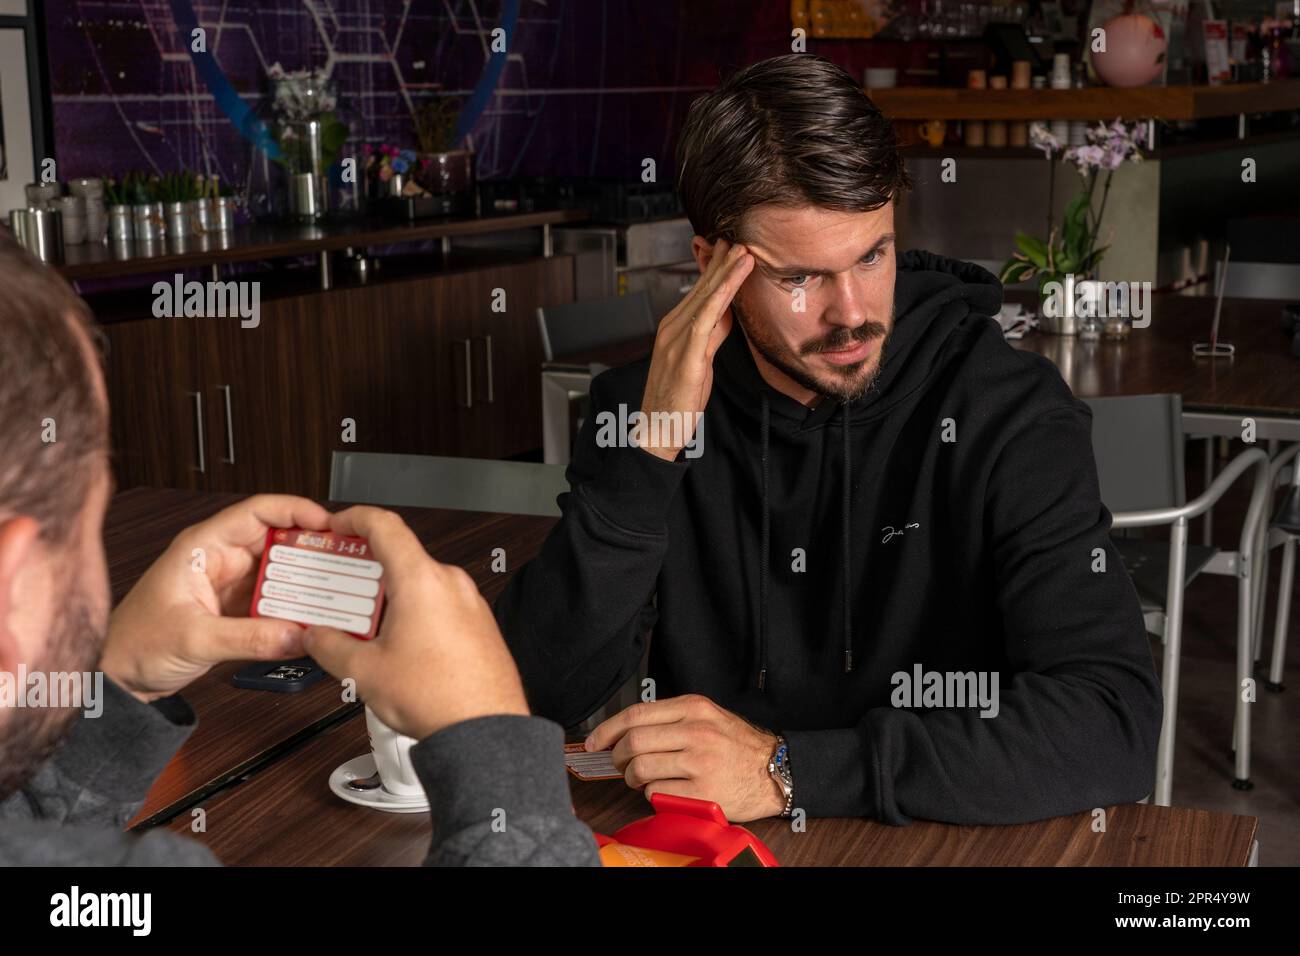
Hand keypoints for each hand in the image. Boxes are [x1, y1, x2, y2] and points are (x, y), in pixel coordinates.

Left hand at [101, 494, 332, 703]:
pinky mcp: (239, 610)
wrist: (117, 678)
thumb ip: (247, 638)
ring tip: (335, 592)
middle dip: (312, 549)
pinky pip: (277, 602)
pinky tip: (313, 619)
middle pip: (279, 541)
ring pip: (283, 574)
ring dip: (308, 583)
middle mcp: (222, 560)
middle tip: (344, 561)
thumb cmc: (133, 643)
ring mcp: (232, 585)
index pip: (258, 511)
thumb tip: (296, 635)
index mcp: (203, 546)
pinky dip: (297, 609)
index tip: (328, 524)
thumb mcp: (193, 639)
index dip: (296, 511)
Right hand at [302, 506, 527, 741]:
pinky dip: (415, 613)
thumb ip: (330, 646)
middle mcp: (450, 583)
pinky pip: (441, 605)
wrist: (485, 729)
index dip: (355, 518)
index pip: (385, 526)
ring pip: (421, 585)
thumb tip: (316, 636)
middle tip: (340, 591)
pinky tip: (398, 645)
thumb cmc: (439, 698)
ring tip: (365, 628)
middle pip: (401, 559)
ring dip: (390, 598)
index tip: (338, 525)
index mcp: (421, 580)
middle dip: (366, 574)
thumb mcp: (364, 672)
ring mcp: (470, 602)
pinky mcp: (480, 623)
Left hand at [585, 693, 784, 821]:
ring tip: (641, 779)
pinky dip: (652, 794)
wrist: (775, 771)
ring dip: (633, 778)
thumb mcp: (709, 716)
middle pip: (634, 742)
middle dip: (618, 756)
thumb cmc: (739, 745)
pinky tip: (663, 789)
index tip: (596, 740)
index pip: (636, 714)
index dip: (608, 728)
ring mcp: (699, 762)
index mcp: (694, 708)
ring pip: (641, 768)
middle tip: (621, 763)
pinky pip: (657, 793)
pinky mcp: (702, 791)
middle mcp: (696, 731)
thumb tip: (626, 729)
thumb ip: (672, 717)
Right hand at [638, 238, 752, 460]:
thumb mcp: (699, 361)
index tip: (730, 249)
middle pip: (701, 288)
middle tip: (738, 238)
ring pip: (705, 297)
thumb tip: (727, 314)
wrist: (656, 429)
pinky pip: (706, 317)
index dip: (715, 269)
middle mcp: (672, 328)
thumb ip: (712, 335)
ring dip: (725, 272)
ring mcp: (676, 339)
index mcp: (673, 329)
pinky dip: (722, 294)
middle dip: (721, 262)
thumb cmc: (676, 400)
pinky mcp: (686, 354)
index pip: (699, 292)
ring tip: (743, 252)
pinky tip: (734, 279)